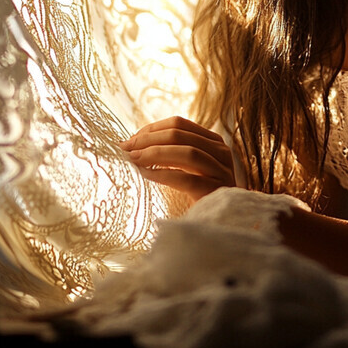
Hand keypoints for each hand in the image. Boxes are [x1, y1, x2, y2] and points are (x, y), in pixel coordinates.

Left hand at [119, 116, 236, 203]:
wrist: (220, 224)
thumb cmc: (198, 195)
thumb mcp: (188, 168)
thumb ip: (172, 152)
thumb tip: (132, 143)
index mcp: (213, 141)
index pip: (179, 123)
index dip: (152, 129)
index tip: (130, 139)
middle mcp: (221, 152)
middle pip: (179, 135)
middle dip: (148, 140)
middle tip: (125, 148)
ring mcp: (221, 171)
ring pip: (187, 153)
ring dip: (154, 153)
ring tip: (133, 159)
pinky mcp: (216, 192)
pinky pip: (187, 179)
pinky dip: (164, 175)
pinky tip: (147, 176)